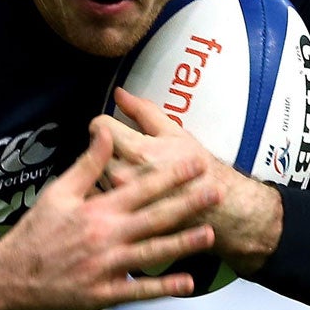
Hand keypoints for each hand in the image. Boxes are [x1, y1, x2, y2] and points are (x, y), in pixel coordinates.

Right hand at [0, 123, 221, 309]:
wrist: (9, 278)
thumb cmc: (34, 233)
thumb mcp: (57, 193)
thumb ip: (86, 165)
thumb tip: (104, 131)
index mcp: (97, 210)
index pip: (141, 188)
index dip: (171, 175)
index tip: (196, 163)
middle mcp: (106, 237)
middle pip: (155, 217)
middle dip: (189, 204)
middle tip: (216, 192)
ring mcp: (106, 267)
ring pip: (152, 253)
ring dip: (183, 243)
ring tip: (210, 234)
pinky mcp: (103, 294)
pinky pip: (139, 291)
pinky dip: (163, 288)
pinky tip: (187, 283)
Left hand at [103, 88, 284, 272]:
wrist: (215, 209)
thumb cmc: (199, 171)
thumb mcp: (174, 132)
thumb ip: (142, 110)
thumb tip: (120, 94)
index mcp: (137, 151)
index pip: (98, 127)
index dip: (105, 123)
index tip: (113, 128)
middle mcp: (123, 176)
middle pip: (94, 151)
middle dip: (105, 147)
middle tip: (125, 151)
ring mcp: (120, 199)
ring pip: (94, 175)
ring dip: (104, 169)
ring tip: (129, 172)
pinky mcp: (120, 215)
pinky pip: (101, 197)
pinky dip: (107, 191)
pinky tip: (125, 191)